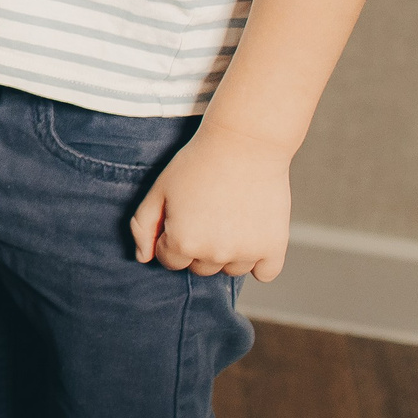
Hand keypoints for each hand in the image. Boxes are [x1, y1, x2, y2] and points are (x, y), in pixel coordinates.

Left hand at [131, 121, 292, 280]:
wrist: (244, 144)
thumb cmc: (197, 164)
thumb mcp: (158, 190)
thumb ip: (143, 226)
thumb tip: (143, 258)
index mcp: (183, 243)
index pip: (170, 260)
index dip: (172, 236)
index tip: (183, 214)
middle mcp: (215, 255)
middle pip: (200, 267)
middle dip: (198, 245)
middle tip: (207, 212)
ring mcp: (246, 254)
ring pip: (230, 269)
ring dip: (228, 252)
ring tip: (230, 216)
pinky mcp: (275, 248)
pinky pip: (265, 273)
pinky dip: (259, 260)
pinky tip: (252, 234)